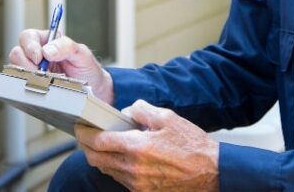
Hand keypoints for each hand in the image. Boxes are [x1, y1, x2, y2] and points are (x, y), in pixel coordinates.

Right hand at [8, 29, 114, 103]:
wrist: (93, 89)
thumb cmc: (86, 68)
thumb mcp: (82, 54)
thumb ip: (66, 46)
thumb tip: (47, 50)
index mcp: (46, 41)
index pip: (28, 37)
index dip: (30, 46)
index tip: (39, 58)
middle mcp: (36, 54)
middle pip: (17, 53)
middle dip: (27, 64)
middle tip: (43, 73)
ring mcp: (33, 70)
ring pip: (16, 70)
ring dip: (29, 76)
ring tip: (47, 81)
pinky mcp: (32, 84)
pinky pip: (21, 84)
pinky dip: (30, 86)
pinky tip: (44, 88)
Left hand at [75, 100, 218, 191]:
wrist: (212, 172)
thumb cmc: (193, 146)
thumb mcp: (168, 117)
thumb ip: (141, 110)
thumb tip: (127, 111)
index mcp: (137, 147)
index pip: (98, 142)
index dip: (84, 134)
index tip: (80, 128)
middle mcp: (133, 168)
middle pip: (96, 159)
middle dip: (87, 147)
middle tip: (87, 136)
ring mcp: (137, 183)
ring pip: (107, 170)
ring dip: (101, 157)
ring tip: (106, 145)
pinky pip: (121, 179)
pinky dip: (116, 167)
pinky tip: (124, 158)